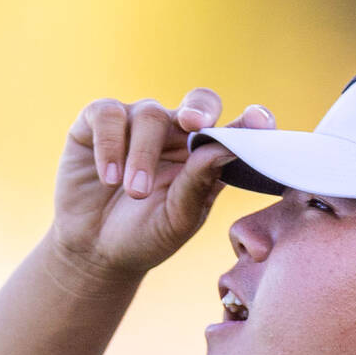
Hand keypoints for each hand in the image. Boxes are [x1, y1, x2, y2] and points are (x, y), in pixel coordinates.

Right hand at [51, 89, 275, 276]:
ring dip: (143, 154)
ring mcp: (136, 124)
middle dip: (199, 109)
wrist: (95, 251)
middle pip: (198, 102)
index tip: (260, 122)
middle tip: (194, 125)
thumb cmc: (144, 237)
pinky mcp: (97, 123)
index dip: (248, 122)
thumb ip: (198, 185)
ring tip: (135, 192)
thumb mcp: (177, 220)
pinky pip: (108, 115)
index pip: (232, 130)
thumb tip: (222, 150)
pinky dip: (110, 145)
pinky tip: (109, 178)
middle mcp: (174, 134)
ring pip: (150, 114)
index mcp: (203, 157)